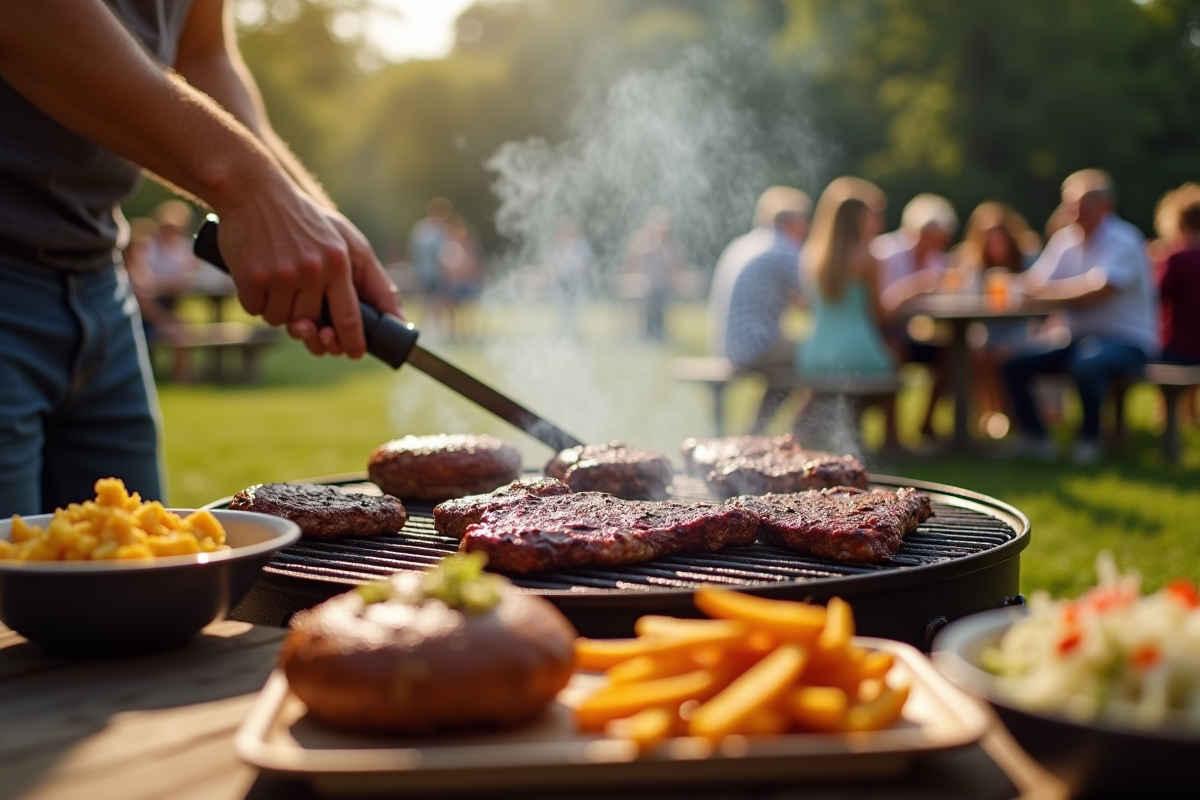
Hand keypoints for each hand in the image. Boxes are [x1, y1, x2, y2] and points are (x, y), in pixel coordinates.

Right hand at [215, 182, 401, 358]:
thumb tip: (396, 318)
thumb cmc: (305, 219)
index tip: (354, 353)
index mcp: (339, 263)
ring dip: (280, 311)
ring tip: (280, 282)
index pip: (351, 317)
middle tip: (305, 315)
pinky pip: (257, 310)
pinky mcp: (251, 277)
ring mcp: (281, 275)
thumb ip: (371, 278)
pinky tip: (259, 277)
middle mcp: (313, 271)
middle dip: (309, 326)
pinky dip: (256, 301)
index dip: (352, 342)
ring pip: (283, 321)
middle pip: (313, 325)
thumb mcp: (347, 240)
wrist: (254, 190)